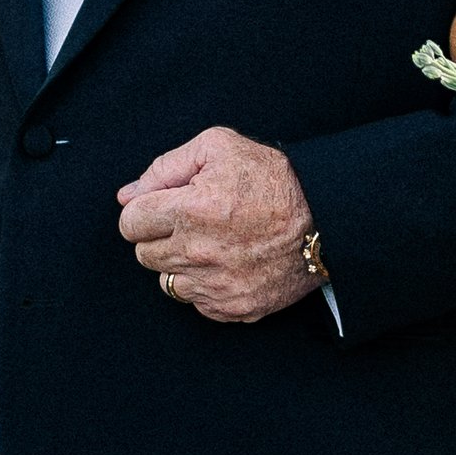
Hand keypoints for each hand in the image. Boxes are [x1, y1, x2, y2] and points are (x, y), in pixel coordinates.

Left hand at [118, 127, 320, 323]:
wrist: (329, 219)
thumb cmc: (274, 180)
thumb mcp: (220, 147)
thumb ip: (166, 167)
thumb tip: (127, 196)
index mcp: (191, 209)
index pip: (131, 223)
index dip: (145, 211)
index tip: (166, 207)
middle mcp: (198, 252)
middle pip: (144, 254)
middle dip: (161, 237)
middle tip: (192, 223)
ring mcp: (216, 285)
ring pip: (167, 282)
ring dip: (181, 264)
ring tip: (211, 245)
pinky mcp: (234, 307)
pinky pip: (197, 303)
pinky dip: (205, 287)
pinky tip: (227, 266)